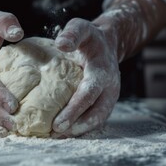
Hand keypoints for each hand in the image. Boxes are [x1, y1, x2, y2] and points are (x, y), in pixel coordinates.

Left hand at [51, 18, 120, 137]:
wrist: (108, 44)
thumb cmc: (90, 38)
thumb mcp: (81, 28)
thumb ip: (72, 34)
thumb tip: (61, 44)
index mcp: (102, 71)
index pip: (89, 93)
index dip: (74, 110)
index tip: (58, 124)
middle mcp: (110, 87)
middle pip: (96, 113)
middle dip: (76, 126)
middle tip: (55, 135)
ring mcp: (110, 96)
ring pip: (98, 120)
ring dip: (79, 131)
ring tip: (57, 138)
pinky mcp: (106, 102)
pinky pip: (96, 118)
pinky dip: (82, 127)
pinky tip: (66, 132)